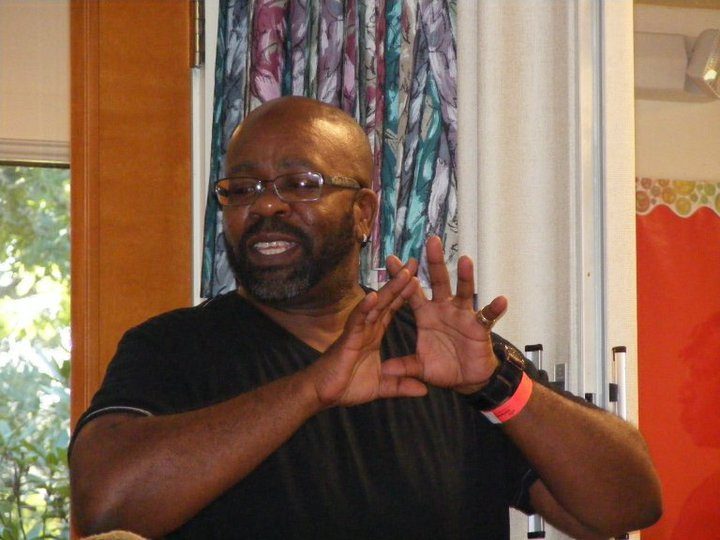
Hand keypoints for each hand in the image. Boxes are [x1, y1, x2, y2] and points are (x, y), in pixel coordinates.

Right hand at [307, 261, 426, 407]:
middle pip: (387, 300)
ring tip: (403, 273)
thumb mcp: (382, 387)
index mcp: (374, 334)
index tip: (419, 277)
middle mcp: (367, 327)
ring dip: (389, 289)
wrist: (322, 394)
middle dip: (400, 281)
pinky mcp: (347, 338)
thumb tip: (424, 391)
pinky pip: (357, 320)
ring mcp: (357, 330)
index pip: (392, 309)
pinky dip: (364, 308)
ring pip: (375, 305)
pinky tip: (373, 296)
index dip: (405, 294)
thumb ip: (401, 385)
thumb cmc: (347, 386)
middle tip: (414, 262)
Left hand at [382, 236, 506, 393]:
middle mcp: (444, 309)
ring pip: (463, 292)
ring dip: (465, 277)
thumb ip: (403, 366)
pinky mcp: (479, 327)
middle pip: (438, 281)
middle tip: (431, 241)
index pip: (412, 291)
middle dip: (435, 262)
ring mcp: (462, 315)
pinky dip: (494, 309)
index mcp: (426, 315)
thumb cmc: (442, 367)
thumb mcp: (419, 367)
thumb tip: (384, 370)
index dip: (402, 277)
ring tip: (465, 260)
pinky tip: (500, 301)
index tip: (392, 259)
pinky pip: (487, 316)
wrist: (466, 379)